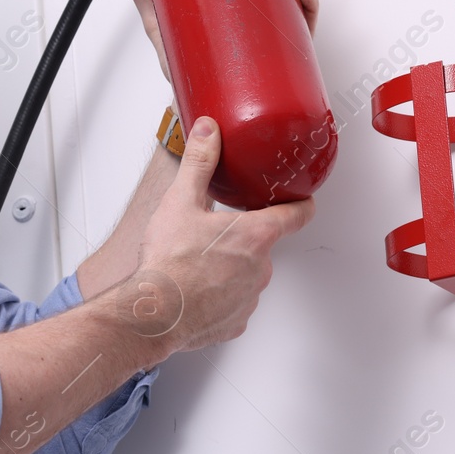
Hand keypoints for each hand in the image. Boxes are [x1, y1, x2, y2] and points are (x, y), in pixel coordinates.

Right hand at [116, 115, 314, 354]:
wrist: (153, 312)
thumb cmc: (169, 262)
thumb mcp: (181, 201)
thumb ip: (199, 162)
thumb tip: (209, 132)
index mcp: (255, 234)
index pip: (297, 215)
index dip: (301, 204)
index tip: (301, 200)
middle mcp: (261, 267)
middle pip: (262, 245)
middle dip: (241, 239)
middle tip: (211, 234)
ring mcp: (250, 297)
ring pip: (247, 275)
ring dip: (229, 268)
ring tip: (196, 264)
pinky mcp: (236, 321)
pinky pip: (233, 304)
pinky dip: (218, 297)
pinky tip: (194, 290)